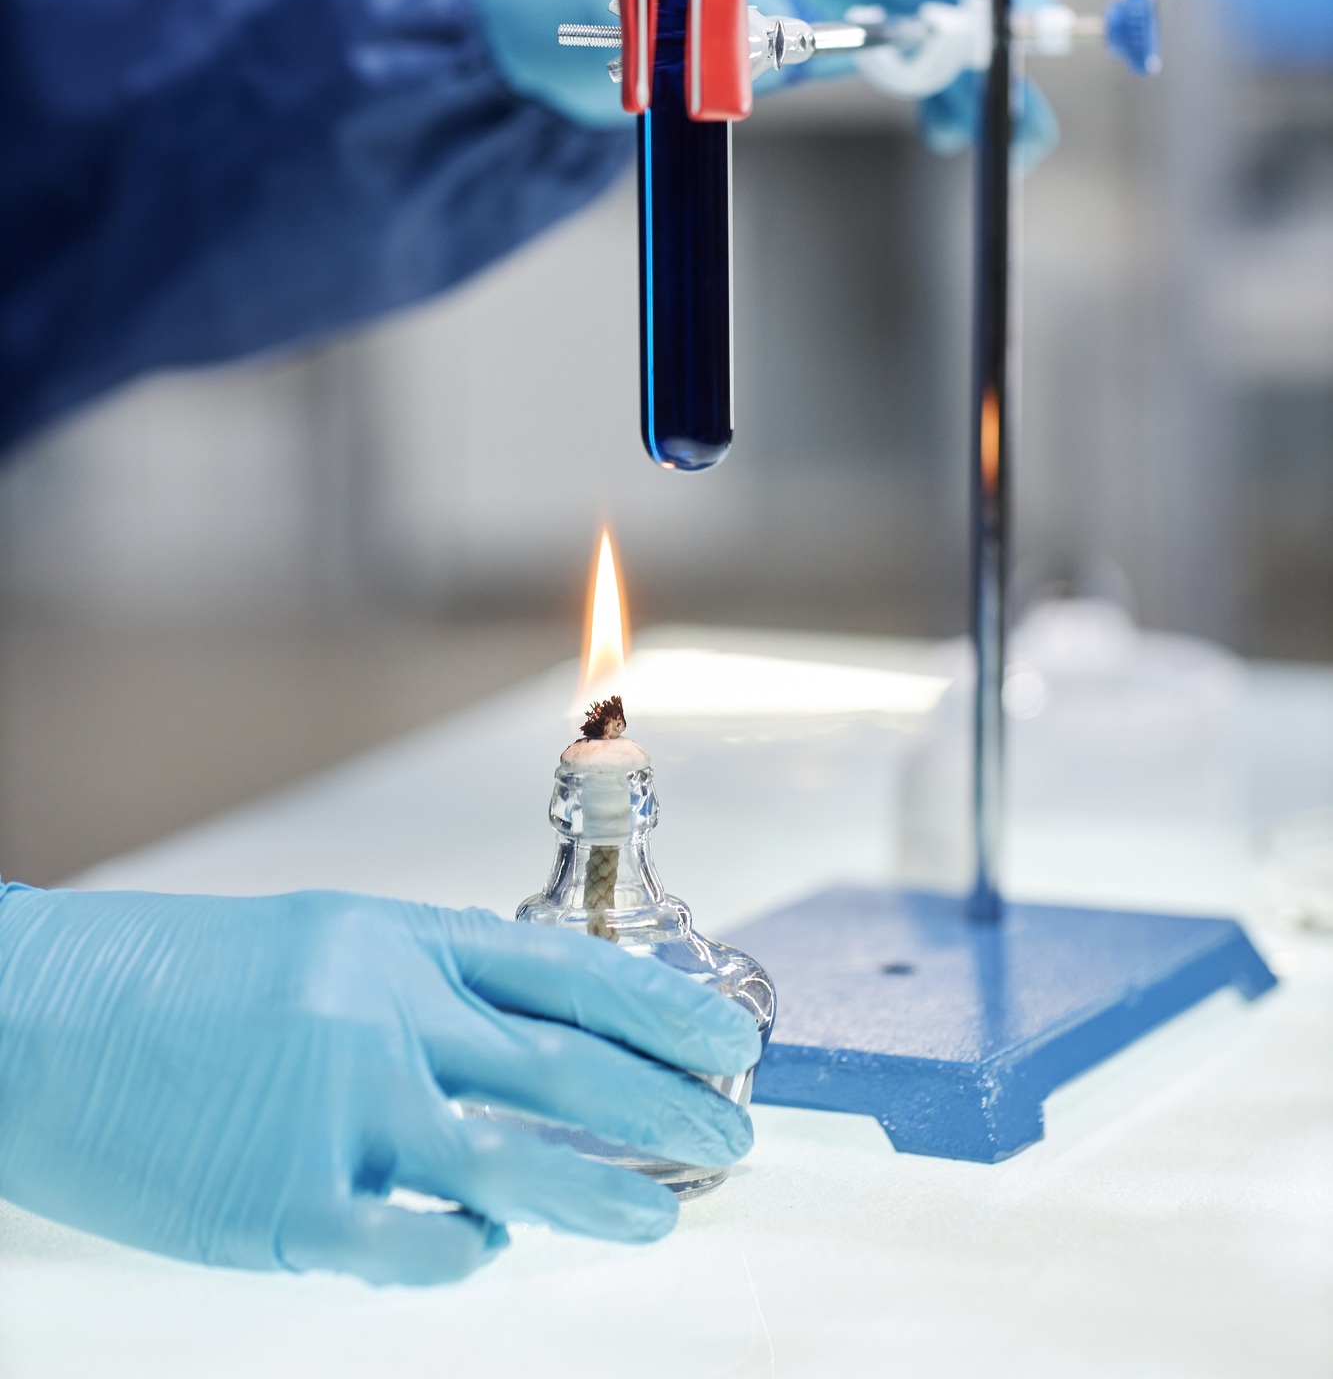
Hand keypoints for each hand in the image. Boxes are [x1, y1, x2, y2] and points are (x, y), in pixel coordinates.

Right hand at [0, 885, 758, 1284]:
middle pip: (567, 1062)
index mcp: (396, 942)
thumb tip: (522, 1036)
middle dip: (668, 1100)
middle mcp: (386, 1014)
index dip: (661, 1005)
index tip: (729, 1035)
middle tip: (735, 1132)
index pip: (566, 968)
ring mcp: (342, 1109)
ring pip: (517, 1161)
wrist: (37, 1014)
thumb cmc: (169, 982)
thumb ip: (421, 983)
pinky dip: (467, 1253)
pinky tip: (487, 1250)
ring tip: (667, 1212)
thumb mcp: (315, 943)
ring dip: (607, 1191)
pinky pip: (415, 1246)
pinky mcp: (288, 1205)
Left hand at [479, 0, 1055, 165]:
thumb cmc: (560, 3)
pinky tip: (946, 127)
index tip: (1009, 28)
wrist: (525, 20)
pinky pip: (876, 45)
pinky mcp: (800, 10)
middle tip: (1025, 120)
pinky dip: (914, 84)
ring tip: (1002, 142)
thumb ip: (707, 33)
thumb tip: (783, 46)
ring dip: (954, 76)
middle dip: (975, 46)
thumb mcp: (628, 25)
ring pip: (907, 16)